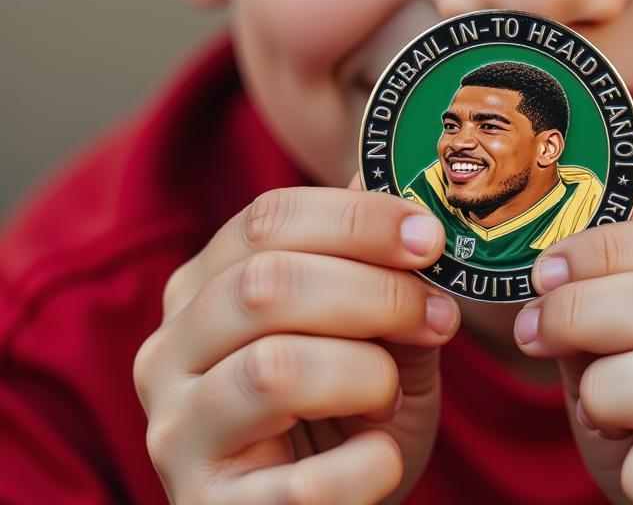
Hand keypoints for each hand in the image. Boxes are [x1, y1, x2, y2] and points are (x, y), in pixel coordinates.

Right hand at [133, 187, 459, 503]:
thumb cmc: (352, 410)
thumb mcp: (374, 330)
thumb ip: (378, 266)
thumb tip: (394, 183)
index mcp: (205, 287)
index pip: (268, 218)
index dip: (358, 220)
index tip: (429, 238)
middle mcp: (170, 350)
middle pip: (266, 282)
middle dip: (375, 292)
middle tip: (438, 318)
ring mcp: (177, 433)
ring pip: (275, 369)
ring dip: (367, 374)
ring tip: (391, 396)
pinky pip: (301, 485)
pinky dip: (367, 467)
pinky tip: (380, 460)